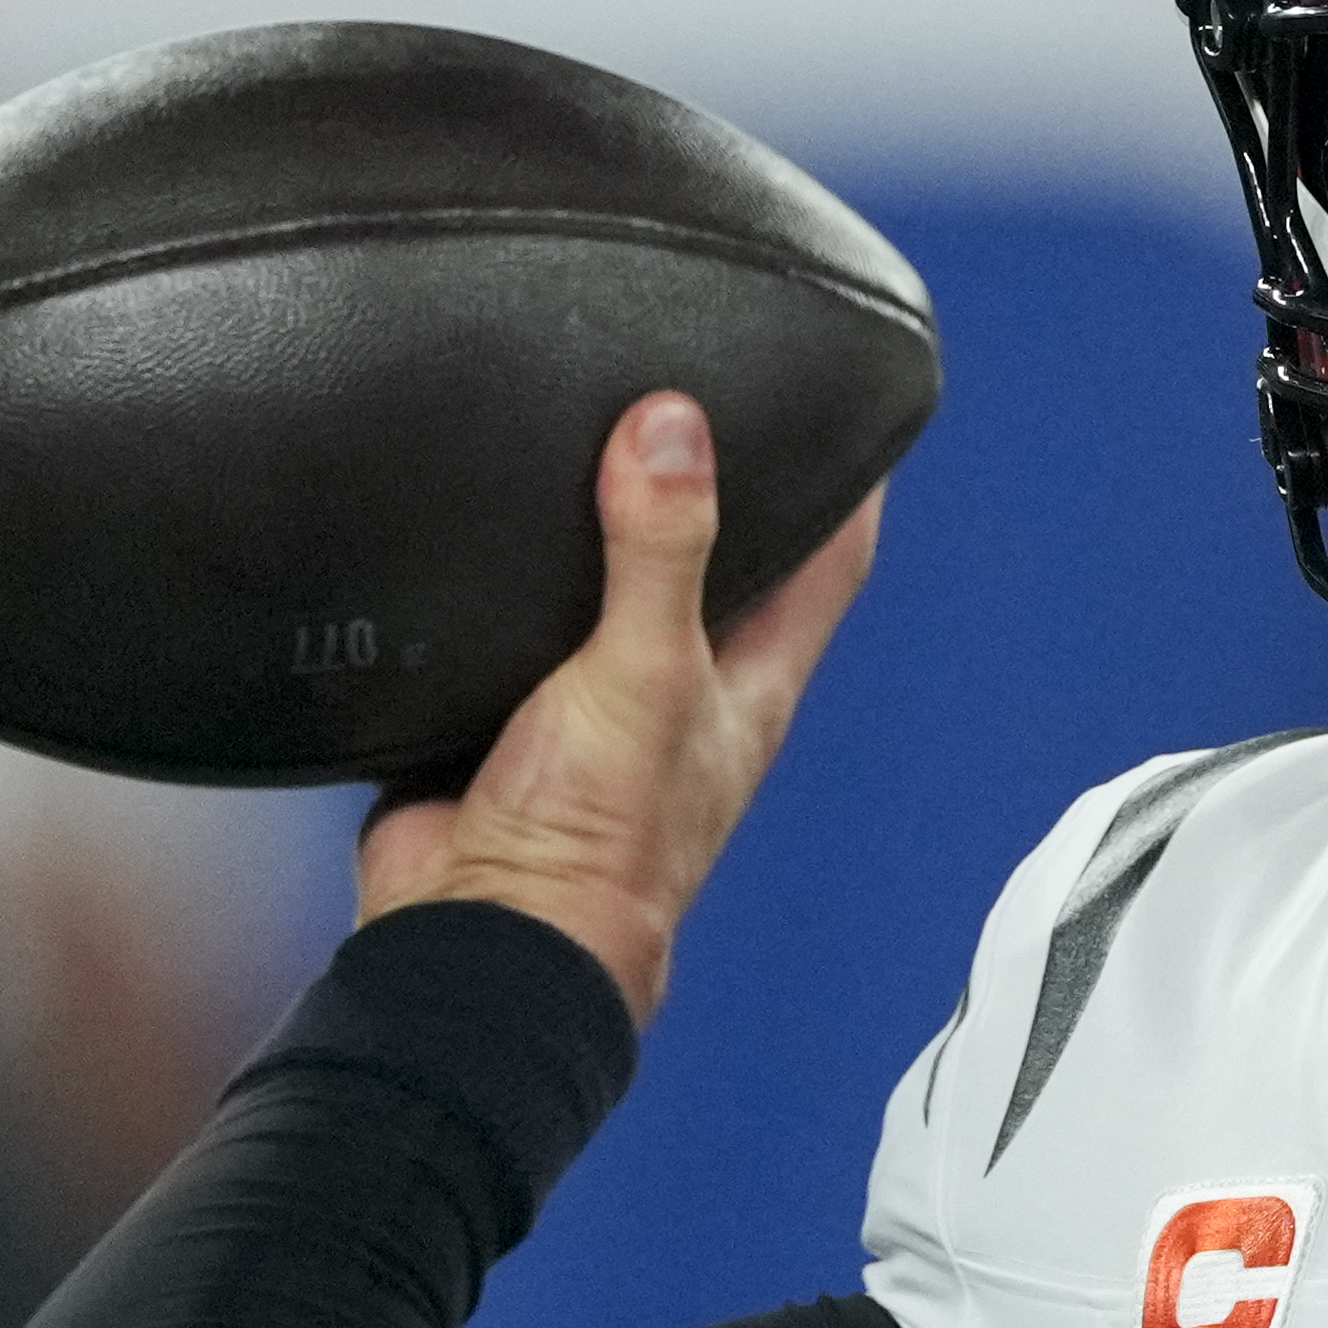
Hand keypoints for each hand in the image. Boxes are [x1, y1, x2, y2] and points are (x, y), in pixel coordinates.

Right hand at [353, 391, 882, 1025]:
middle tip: (696, 394)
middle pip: (719, 564)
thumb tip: (675, 430)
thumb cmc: (597, 846)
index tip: (843, 405)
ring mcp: (596, 701)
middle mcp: (683, 686)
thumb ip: (662, 554)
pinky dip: (509, 575)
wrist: (482, 932)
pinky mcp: (510, 712)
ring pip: (612, 588)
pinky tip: (487, 525)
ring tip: (586, 433)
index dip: (846, 482)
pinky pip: (518, 623)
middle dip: (713, 486)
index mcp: (749, 679)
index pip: (827, 560)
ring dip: (600, 527)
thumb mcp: (646, 675)